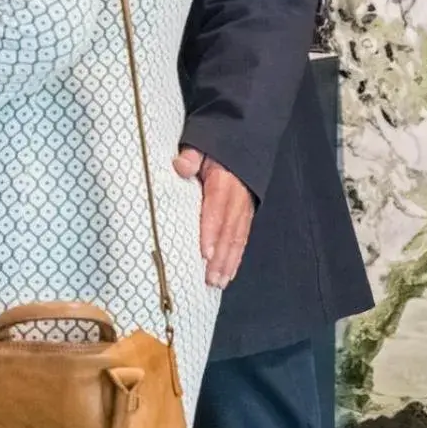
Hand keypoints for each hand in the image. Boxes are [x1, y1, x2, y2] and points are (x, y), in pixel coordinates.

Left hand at [174, 148, 254, 288]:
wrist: (242, 144)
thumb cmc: (214, 150)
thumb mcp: (202, 146)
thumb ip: (191, 156)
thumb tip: (180, 166)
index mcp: (224, 182)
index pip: (216, 209)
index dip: (211, 232)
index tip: (204, 252)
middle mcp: (237, 199)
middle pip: (228, 231)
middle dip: (219, 257)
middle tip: (209, 279)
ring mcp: (244, 209)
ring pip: (237, 239)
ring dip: (228, 263)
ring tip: (218, 283)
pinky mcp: (246, 216)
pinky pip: (242, 239)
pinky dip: (236, 257)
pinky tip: (229, 273)